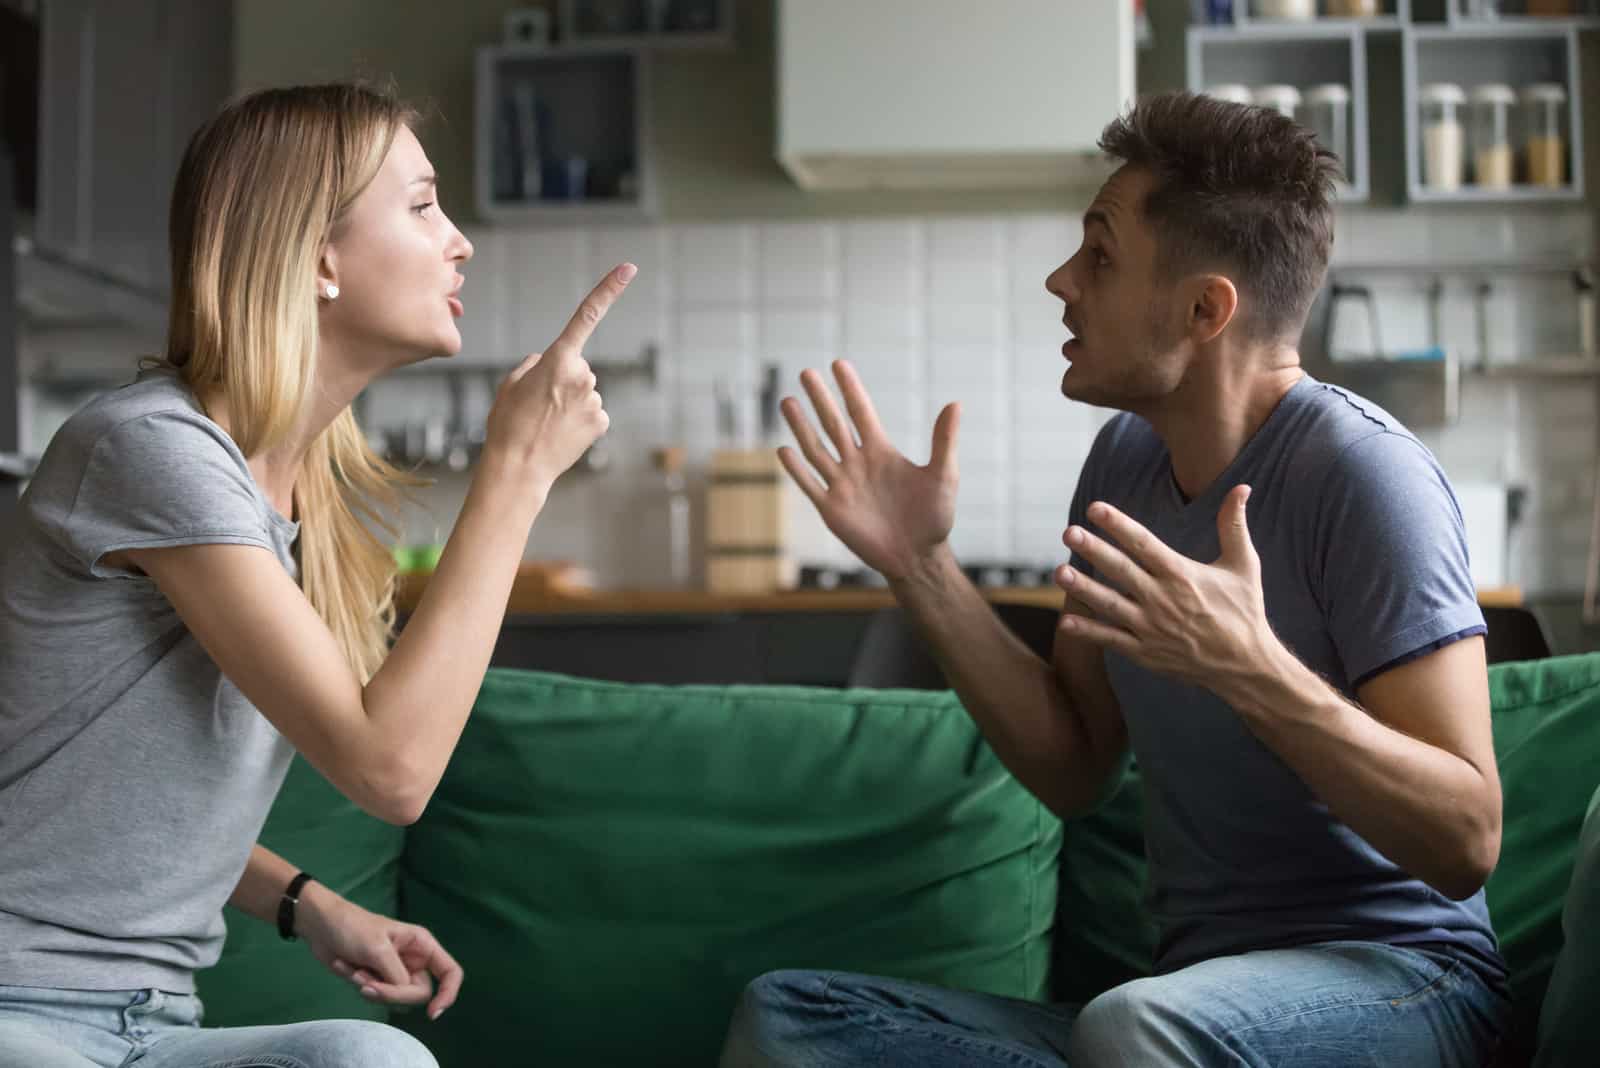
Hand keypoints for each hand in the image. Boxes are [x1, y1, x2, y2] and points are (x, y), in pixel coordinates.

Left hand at [297, 883, 462, 1020]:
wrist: (321, 926)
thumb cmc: (353, 927)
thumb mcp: (377, 949)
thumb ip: (396, 976)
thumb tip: (405, 996)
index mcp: (422, 945)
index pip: (450, 973)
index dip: (448, 994)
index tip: (432, 1014)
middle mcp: (413, 961)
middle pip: (417, 993)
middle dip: (390, 993)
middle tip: (366, 986)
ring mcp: (394, 972)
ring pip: (395, 999)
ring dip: (371, 988)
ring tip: (353, 969)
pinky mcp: (376, 980)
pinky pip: (376, 996)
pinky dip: (358, 985)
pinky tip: (346, 968)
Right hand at [483, 263, 635, 489]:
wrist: (518, 469)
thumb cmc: (508, 424)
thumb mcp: (510, 384)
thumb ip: (534, 365)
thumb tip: (548, 362)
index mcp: (557, 359)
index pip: (586, 316)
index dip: (608, 290)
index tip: (628, 269)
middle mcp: (581, 375)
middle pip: (578, 367)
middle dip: (562, 379)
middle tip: (539, 404)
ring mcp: (594, 399)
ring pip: (585, 391)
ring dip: (570, 402)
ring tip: (547, 422)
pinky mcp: (601, 421)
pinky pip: (592, 412)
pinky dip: (580, 420)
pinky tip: (563, 434)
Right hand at [777, 360, 959, 582]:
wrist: (918, 557)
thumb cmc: (935, 517)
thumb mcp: (943, 475)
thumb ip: (944, 440)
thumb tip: (955, 403)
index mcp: (881, 451)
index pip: (861, 412)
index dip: (850, 388)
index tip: (838, 363)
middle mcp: (858, 463)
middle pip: (834, 424)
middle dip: (820, 399)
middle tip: (806, 373)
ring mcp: (842, 485)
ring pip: (816, 450)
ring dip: (802, 426)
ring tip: (787, 401)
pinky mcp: (832, 510)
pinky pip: (811, 485)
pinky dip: (797, 469)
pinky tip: (784, 450)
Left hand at [1054, 485, 1275, 689]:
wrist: (1246, 666)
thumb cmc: (1244, 611)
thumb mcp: (1244, 565)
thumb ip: (1234, 525)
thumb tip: (1242, 487)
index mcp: (1182, 574)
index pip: (1144, 544)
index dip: (1118, 525)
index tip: (1095, 508)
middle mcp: (1164, 599)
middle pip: (1122, 570)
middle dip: (1094, 550)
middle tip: (1069, 533)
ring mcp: (1152, 627)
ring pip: (1110, 605)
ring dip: (1084, 589)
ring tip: (1059, 573)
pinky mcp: (1146, 652)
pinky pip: (1112, 639)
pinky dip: (1088, 631)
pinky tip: (1065, 621)